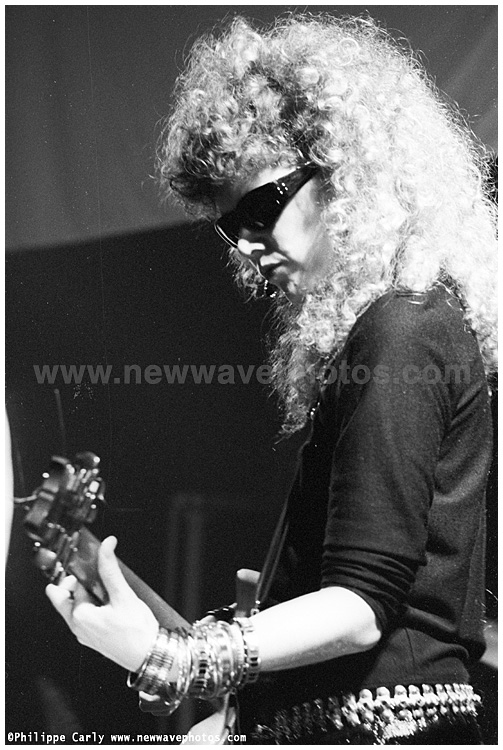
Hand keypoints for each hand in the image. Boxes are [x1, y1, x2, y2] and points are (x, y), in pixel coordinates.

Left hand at [46, 536, 158, 671]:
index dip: (81, 571)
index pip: (70, 585)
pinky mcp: (93, 638)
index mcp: (79, 617)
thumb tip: (105, 546)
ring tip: (109, 592)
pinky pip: (85, 618)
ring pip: (76, 607)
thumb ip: (110, 569)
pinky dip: (93, 606)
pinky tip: (111, 605)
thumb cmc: (137, 632)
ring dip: (88, 595)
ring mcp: (84, 635)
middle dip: (78, 583)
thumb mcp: (123, 595)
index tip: (93, 564)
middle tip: (98, 577)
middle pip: (65, 598)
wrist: (150, 655)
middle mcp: (77, 627)